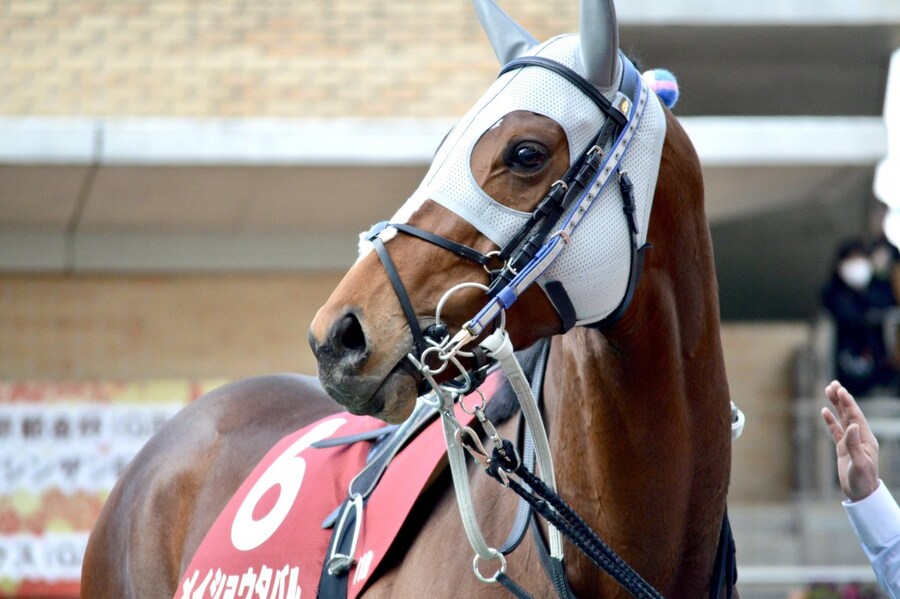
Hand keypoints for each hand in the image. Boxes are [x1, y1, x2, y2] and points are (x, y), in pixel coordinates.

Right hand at [821, 380, 880, 500]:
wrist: (862, 494)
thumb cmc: (863, 480)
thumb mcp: (859, 463)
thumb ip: (854, 444)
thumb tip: (851, 425)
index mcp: (865, 439)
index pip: (855, 416)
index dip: (848, 403)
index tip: (840, 390)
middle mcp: (859, 437)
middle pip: (849, 413)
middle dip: (842, 398)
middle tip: (833, 384)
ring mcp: (851, 442)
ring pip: (842, 419)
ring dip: (836, 405)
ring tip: (828, 391)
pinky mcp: (843, 448)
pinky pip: (836, 430)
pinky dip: (830, 420)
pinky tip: (825, 411)